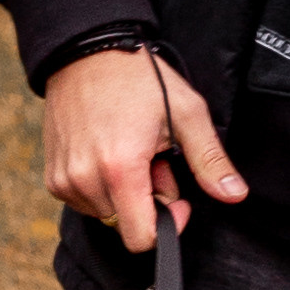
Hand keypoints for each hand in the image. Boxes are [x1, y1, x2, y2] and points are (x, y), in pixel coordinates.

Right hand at [44, 48, 247, 251]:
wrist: (86, 51)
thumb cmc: (138, 77)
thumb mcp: (187, 113)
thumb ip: (210, 160)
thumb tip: (235, 195)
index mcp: (120, 169)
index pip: (141, 239)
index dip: (167, 225)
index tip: (176, 198)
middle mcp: (86, 179)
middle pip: (126, 224)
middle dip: (146, 200)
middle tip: (151, 158)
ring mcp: (65, 180)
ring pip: (106, 214)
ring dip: (123, 193)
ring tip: (129, 150)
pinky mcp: (53, 176)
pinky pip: (85, 202)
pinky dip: (101, 186)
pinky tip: (107, 151)